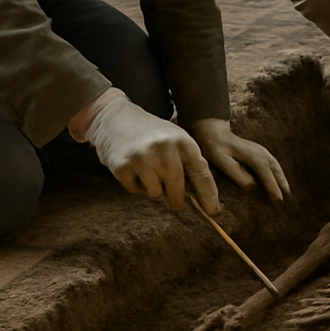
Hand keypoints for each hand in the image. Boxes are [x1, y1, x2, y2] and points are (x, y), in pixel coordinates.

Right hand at [73, 88, 214, 211]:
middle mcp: (165, 149)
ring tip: (148, 172)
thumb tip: (203, 198)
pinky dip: (135, 186)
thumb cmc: (151, 133)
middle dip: (177, 200)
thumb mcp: (175, 139)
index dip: (209, 196)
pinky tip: (132, 169)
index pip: (201, 174)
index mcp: (183, 141)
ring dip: (153, 190)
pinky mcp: (123, 166)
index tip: (213, 212)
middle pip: (177, 189)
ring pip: (155, 193)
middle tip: (176, 202)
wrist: (115, 118)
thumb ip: (188, 162)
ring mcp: (143, 157)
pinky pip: (134, 191)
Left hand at [190, 118, 290, 206]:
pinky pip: (273, 165)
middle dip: (282, 186)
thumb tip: (253, 187)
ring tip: (286, 193)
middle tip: (286, 201)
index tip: (279, 201)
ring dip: (282, 180)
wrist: (215, 134)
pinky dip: (278, 174)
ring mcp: (262, 151)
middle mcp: (261, 153)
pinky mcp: (260, 152)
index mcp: (254, 156)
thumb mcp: (223, 163)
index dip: (274, 189)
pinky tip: (279, 181)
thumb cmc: (217, 150)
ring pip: (276, 167)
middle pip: (276, 171)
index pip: (267, 175)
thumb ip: (238, 175)